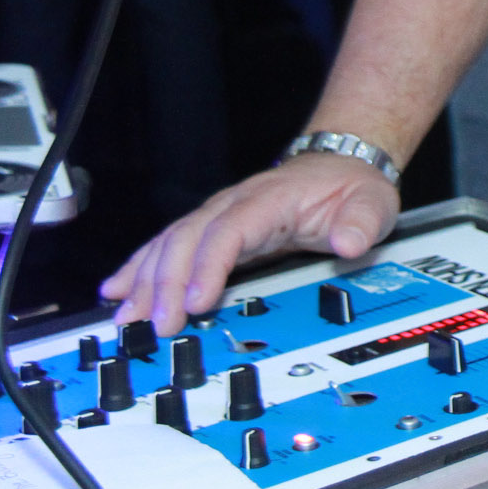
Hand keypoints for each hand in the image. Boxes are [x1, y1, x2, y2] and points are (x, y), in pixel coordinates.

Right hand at [99, 155, 400, 335]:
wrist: (342, 164)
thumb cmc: (351, 186)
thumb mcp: (370, 202)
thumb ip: (361, 222)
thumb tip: (349, 242)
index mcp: (268, 200)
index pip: (228, 232)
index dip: (208, 266)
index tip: (196, 301)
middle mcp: (234, 205)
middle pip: (187, 239)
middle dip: (165, 283)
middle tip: (154, 324)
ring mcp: (220, 216)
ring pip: (171, 244)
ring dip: (144, 280)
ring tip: (124, 316)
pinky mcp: (214, 230)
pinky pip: (169, 246)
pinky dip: (141, 267)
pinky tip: (118, 289)